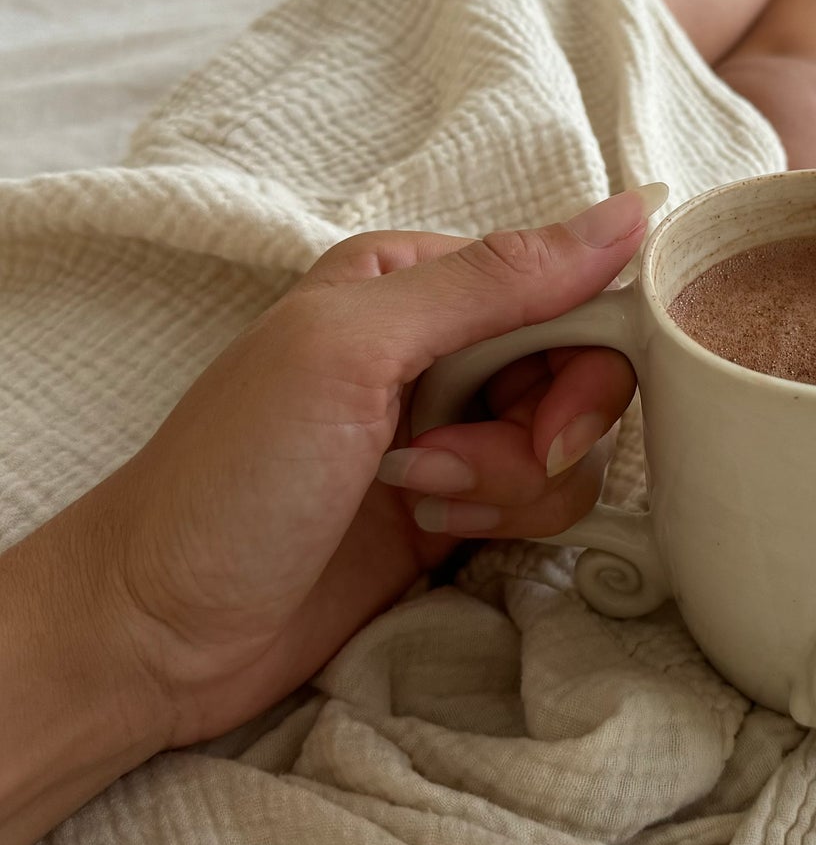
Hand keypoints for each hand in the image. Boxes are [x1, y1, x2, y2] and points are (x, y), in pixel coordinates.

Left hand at [0, 185, 661, 844]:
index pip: (567, 287)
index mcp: (416, 279)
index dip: (585, 355)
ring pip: (570, 444)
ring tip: (418, 498)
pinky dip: (503, 519)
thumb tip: (628, 214)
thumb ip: (493, 282)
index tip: (553, 420)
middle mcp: (444, 345)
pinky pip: (545, 498)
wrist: (159, 629)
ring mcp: (454, 428)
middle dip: (540, 432)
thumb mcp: (354, 350)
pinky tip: (429, 529)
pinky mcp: (461, 502)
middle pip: (581, 370)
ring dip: (510, 483)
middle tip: (455, 464)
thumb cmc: (232, 476)